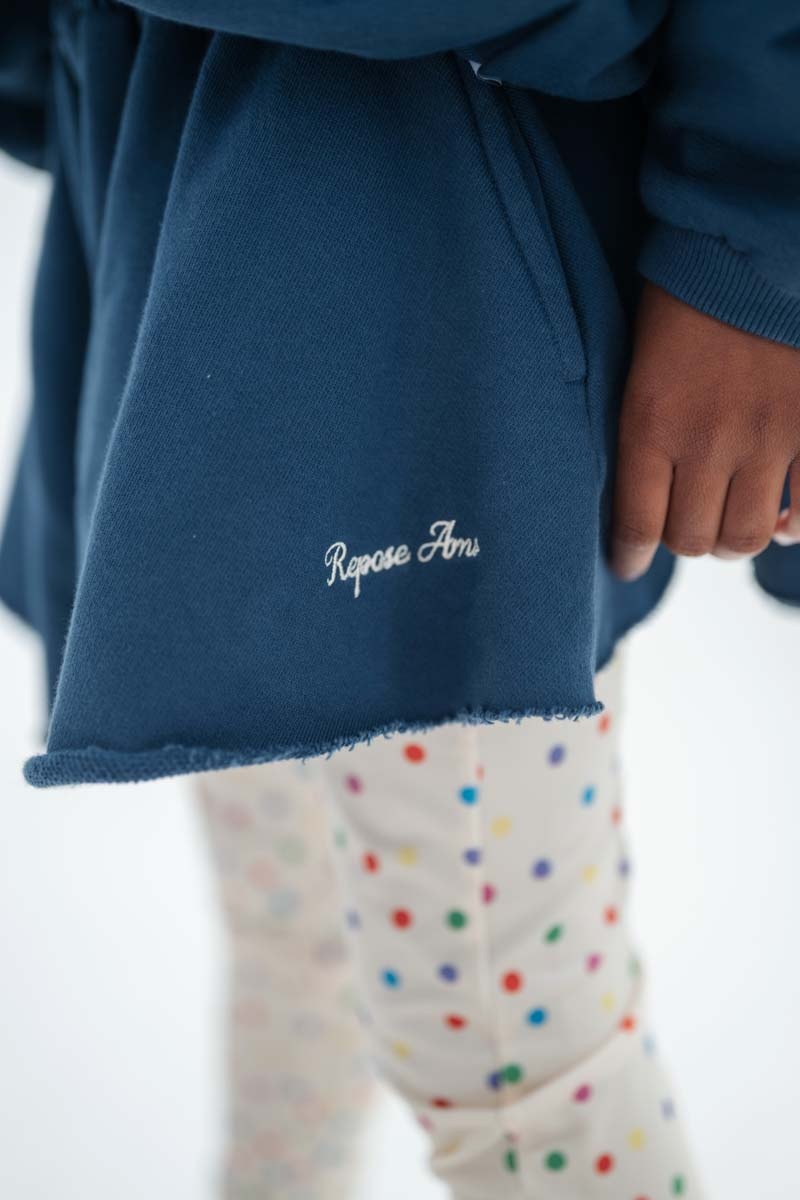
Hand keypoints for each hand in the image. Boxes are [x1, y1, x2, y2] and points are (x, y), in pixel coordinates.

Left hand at [611, 283, 799, 580]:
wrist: (749, 250)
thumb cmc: (681, 302)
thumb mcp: (638, 367)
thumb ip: (643, 431)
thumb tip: (653, 491)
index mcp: (650, 426)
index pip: (637, 525)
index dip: (629, 556)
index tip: (626, 564)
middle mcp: (706, 443)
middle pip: (693, 540)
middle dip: (685, 542)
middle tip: (686, 526)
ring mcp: (765, 439)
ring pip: (746, 537)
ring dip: (735, 540)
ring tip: (731, 524)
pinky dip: (797, 527)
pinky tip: (787, 523)